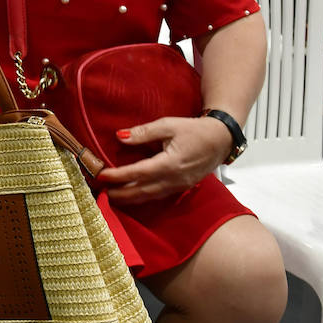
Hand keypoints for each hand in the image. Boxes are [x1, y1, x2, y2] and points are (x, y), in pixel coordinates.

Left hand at [96, 115, 232, 203]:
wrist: (222, 139)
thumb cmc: (195, 130)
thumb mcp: (168, 125)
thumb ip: (144, 132)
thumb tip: (120, 136)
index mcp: (170, 163)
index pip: (138, 172)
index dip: (118, 176)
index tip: (101, 176)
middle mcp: (174, 179)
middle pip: (142, 190)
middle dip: (120, 193)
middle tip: (100, 192)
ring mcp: (179, 185)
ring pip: (150, 196)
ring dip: (130, 198)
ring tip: (112, 196)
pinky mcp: (182, 187)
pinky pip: (159, 195)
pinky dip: (143, 197)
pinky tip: (132, 196)